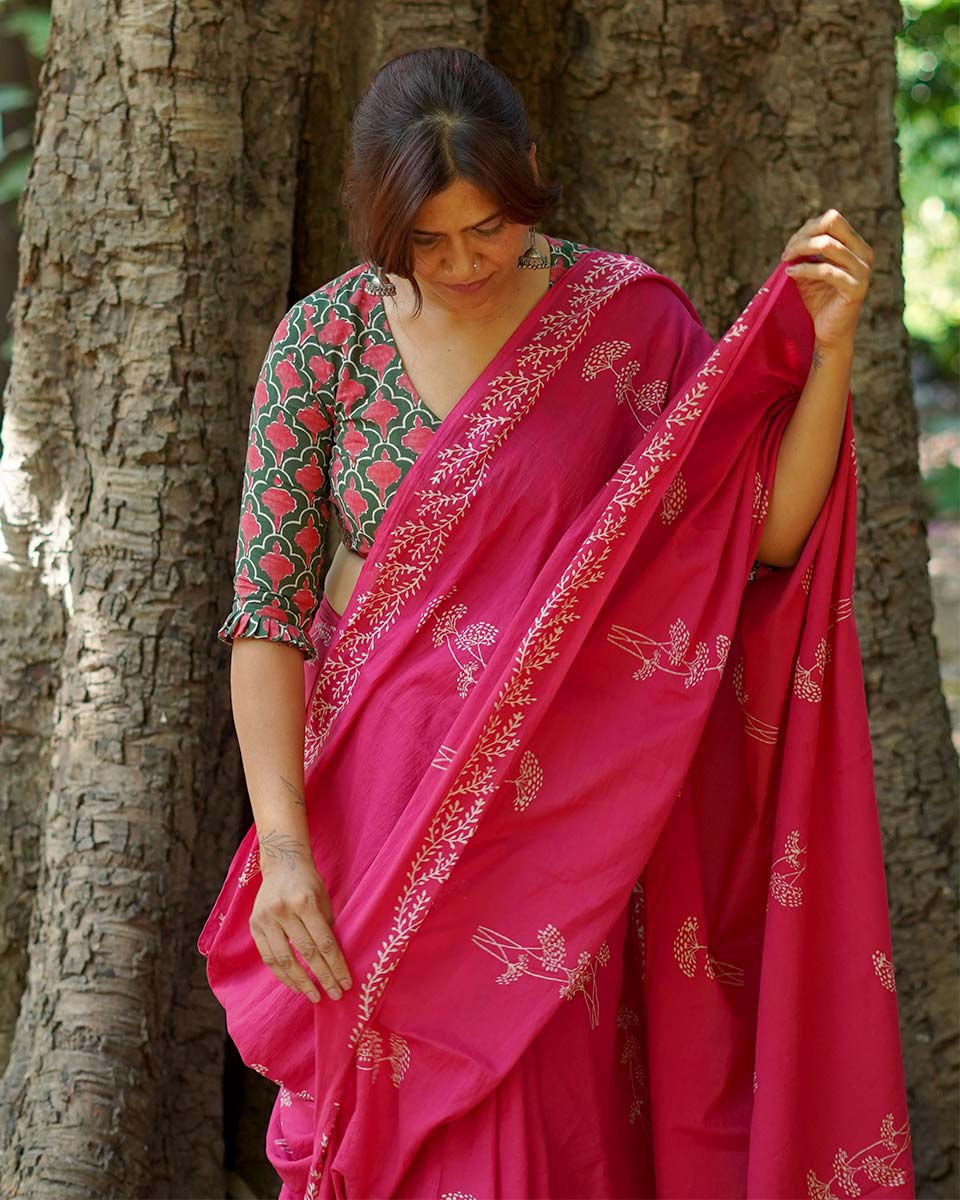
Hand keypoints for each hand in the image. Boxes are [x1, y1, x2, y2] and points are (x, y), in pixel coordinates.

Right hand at [249, 855, 352, 1002]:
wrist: (282, 864)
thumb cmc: (309, 883)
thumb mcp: (323, 900)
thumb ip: (326, 928)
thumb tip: (333, 963)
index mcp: (305, 902)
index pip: (324, 942)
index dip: (336, 966)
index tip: (346, 983)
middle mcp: (283, 911)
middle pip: (306, 953)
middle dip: (322, 978)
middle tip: (335, 995)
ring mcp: (266, 919)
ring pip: (284, 960)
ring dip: (301, 982)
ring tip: (314, 996)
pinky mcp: (254, 926)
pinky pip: (268, 958)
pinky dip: (282, 975)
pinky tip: (295, 985)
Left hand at [780, 208, 873, 350]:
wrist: (829, 332)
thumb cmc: (819, 300)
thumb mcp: (809, 271)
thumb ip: (805, 252)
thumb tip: (793, 239)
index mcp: (857, 246)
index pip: (832, 219)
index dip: (807, 228)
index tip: (789, 247)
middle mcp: (864, 253)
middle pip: (833, 222)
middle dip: (804, 234)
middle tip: (786, 253)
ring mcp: (863, 270)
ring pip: (828, 244)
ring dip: (800, 250)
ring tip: (786, 263)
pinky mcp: (855, 288)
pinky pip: (826, 270)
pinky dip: (804, 269)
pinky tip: (790, 274)